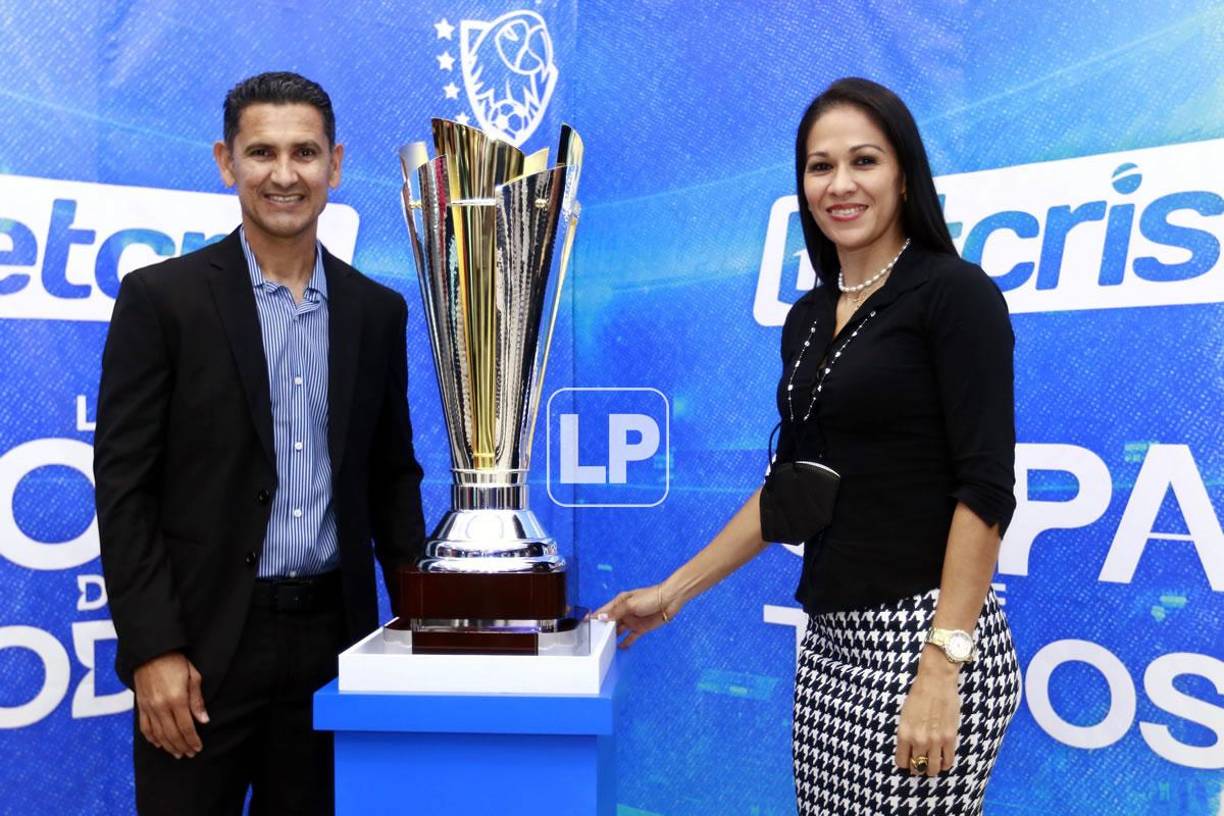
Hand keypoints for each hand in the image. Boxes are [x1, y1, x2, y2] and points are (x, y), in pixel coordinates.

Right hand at [133, 651, 208, 758]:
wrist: (151, 652)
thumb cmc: (175, 661)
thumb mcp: (193, 676)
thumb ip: (197, 701)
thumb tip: (203, 720)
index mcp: (177, 699)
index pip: (186, 727)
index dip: (192, 740)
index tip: (198, 748)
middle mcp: (161, 706)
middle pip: (172, 734)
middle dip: (182, 746)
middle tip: (189, 754)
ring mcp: (149, 707)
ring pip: (158, 734)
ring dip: (168, 746)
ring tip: (177, 753)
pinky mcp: (140, 706)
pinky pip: (145, 727)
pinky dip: (152, 738)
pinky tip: (158, 744)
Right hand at [592, 584, 679, 647]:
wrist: (670, 600)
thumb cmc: (650, 597)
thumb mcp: (631, 604)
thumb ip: (616, 612)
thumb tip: (602, 618)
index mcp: (620, 602)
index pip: (604, 611)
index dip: (595, 617)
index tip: (586, 624)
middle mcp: (624, 612)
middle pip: (610, 622)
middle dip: (603, 629)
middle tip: (594, 640)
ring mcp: (632, 621)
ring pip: (619, 630)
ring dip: (613, 637)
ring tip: (604, 646)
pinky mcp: (640, 628)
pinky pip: (630, 637)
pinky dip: (625, 642)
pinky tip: (619, 648)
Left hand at [894, 645, 960, 776]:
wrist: (935, 681)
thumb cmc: (917, 694)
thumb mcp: (904, 715)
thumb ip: (906, 733)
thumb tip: (908, 748)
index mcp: (904, 733)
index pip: (901, 761)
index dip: (904, 764)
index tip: (907, 762)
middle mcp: (918, 740)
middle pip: (917, 767)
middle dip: (917, 769)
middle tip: (919, 766)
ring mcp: (935, 740)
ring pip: (934, 767)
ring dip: (932, 770)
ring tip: (932, 767)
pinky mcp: (950, 737)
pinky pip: (948, 759)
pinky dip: (946, 764)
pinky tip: (944, 761)